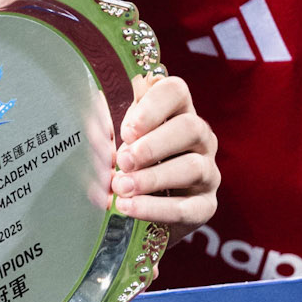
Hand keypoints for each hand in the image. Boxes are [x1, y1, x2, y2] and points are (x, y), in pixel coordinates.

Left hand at [111, 74, 217, 233]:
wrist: (141, 210)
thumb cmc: (128, 161)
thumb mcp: (116, 139)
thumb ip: (106, 126)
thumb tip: (93, 121)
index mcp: (177, 110)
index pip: (176, 91)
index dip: (152, 106)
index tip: (127, 130)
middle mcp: (200, 138)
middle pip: (191, 128)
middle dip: (153, 145)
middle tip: (124, 161)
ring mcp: (208, 171)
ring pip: (193, 168)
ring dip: (153, 178)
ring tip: (122, 187)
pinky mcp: (206, 205)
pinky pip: (188, 208)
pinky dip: (155, 208)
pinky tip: (129, 207)